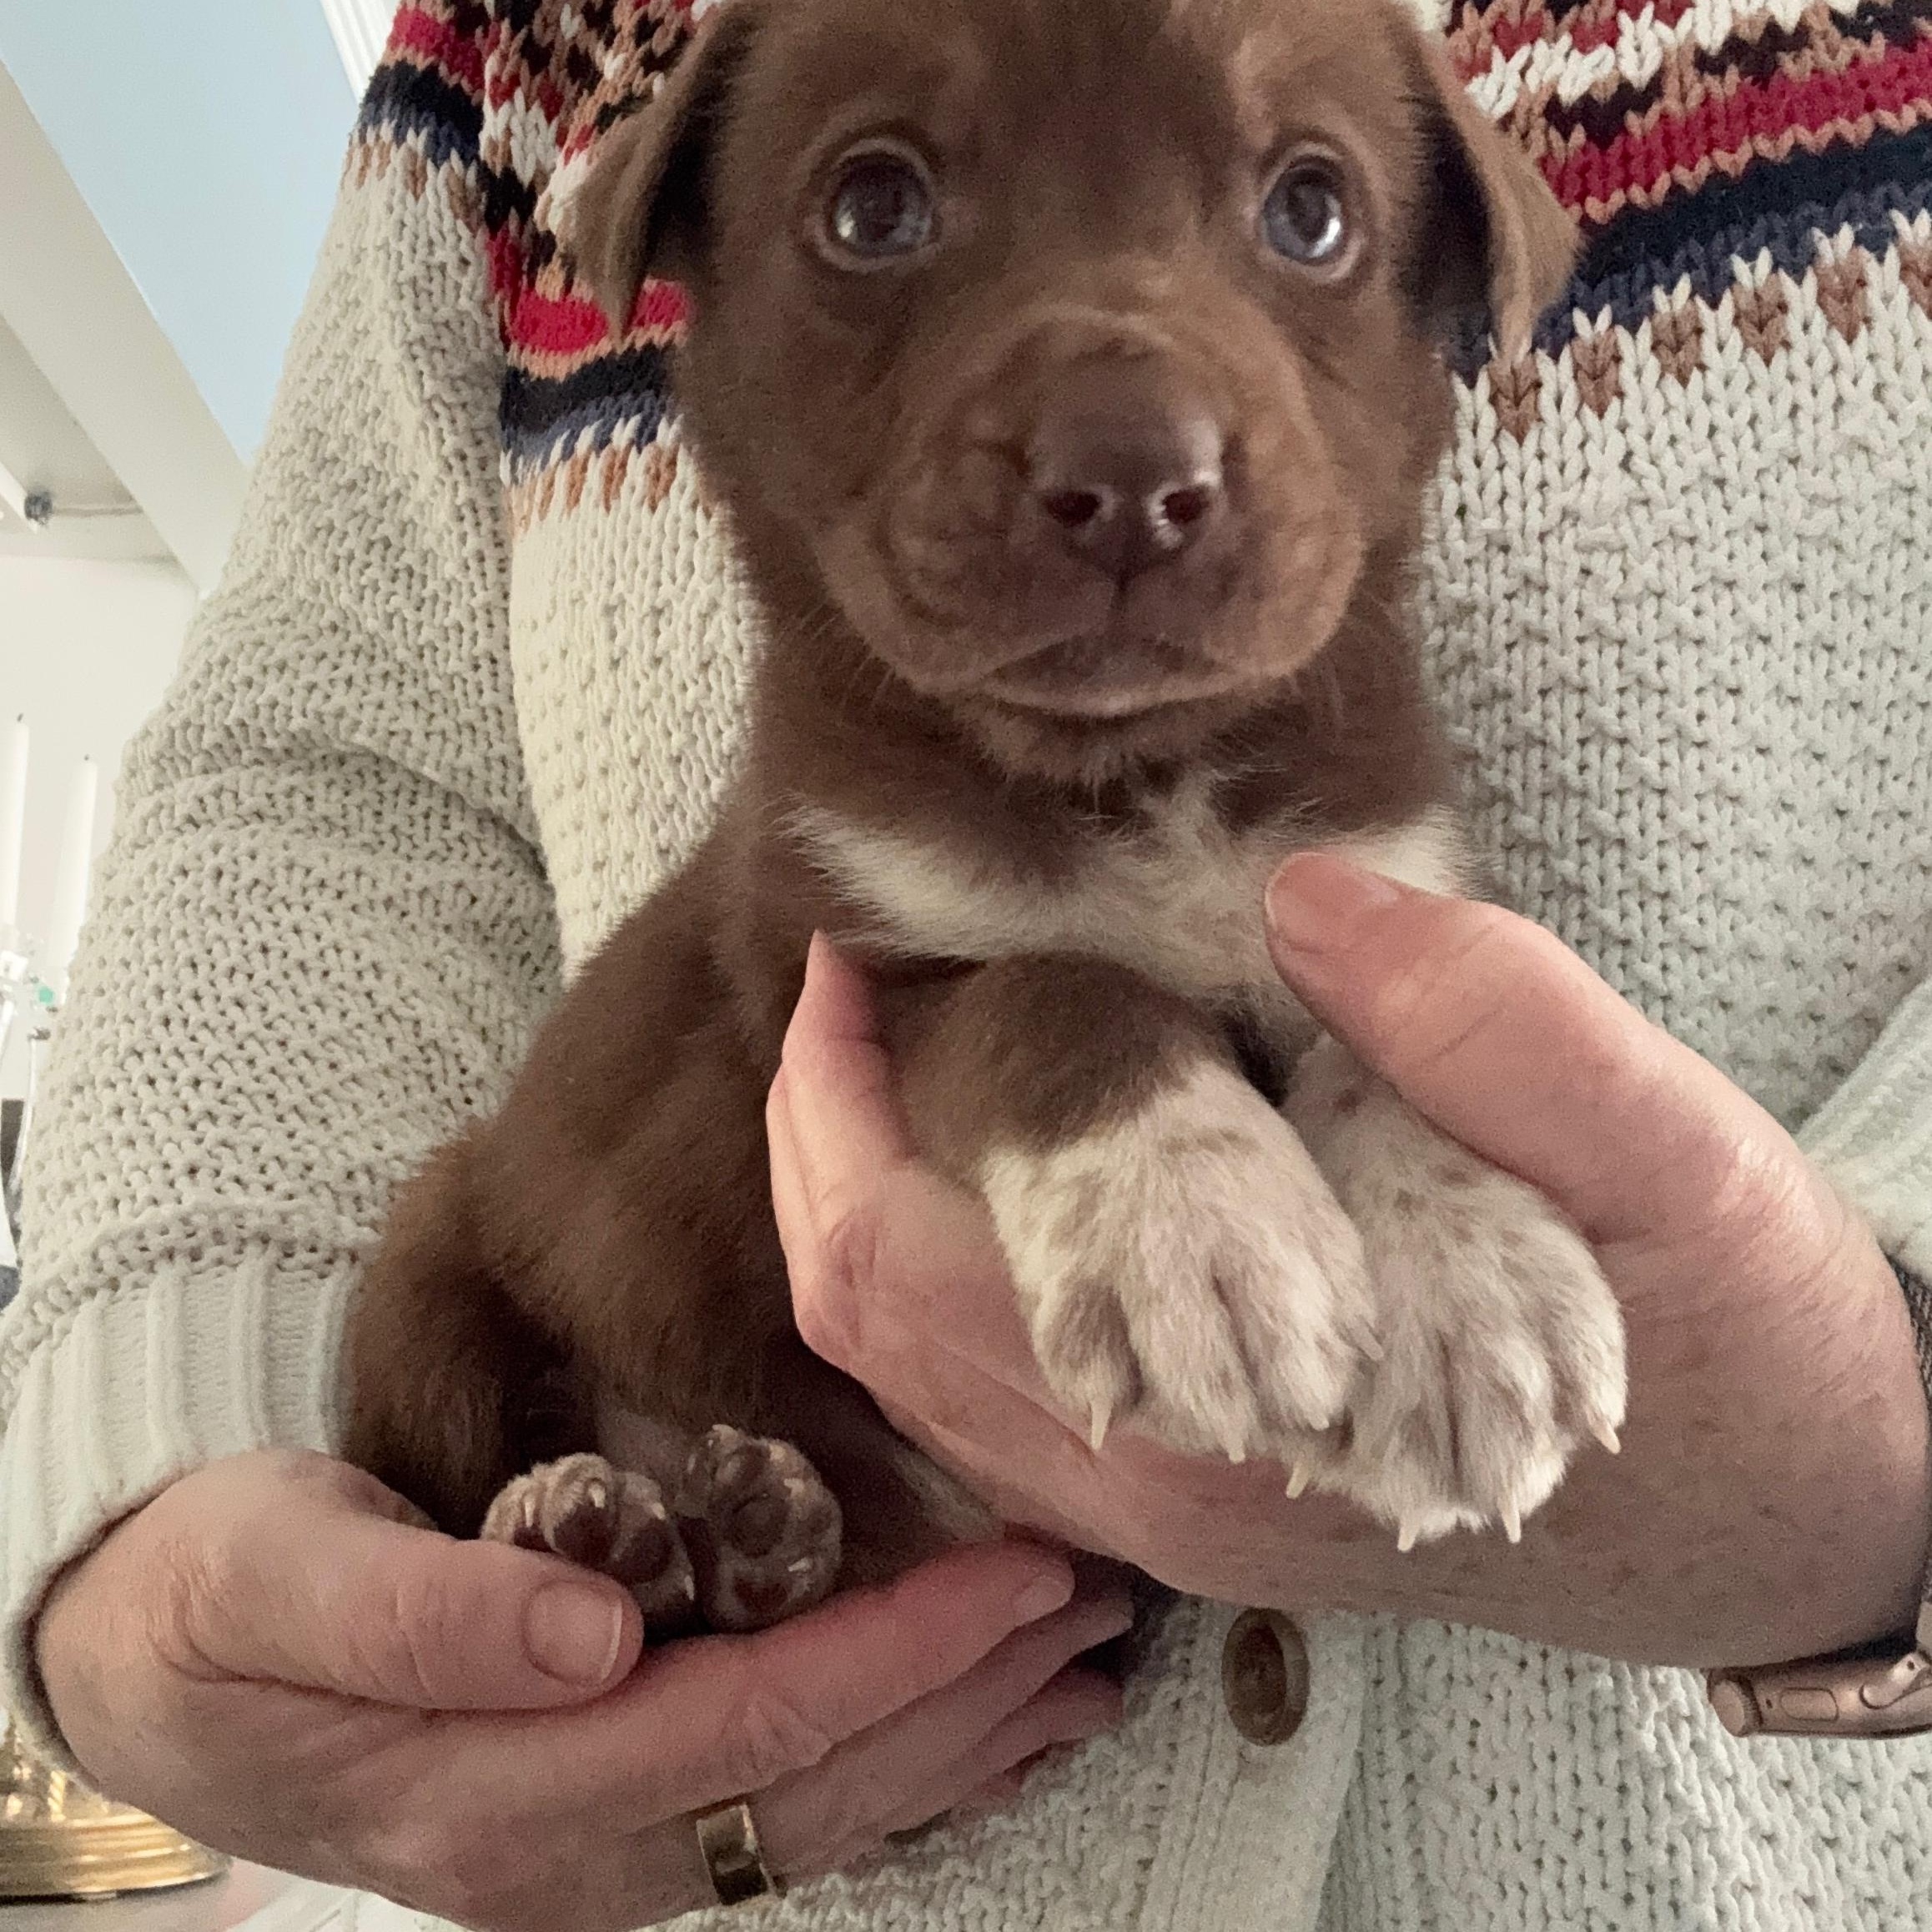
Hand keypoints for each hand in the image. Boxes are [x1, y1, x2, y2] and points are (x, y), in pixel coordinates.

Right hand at [35, 1450, 1125, 1929]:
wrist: (161, 1665)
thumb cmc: (218, 1596)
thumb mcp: (278, 1577)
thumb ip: (425, 1618)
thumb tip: (595, 1641)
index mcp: (499, 1790)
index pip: (752, 1727)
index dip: (898, 1655)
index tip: (1014, 1576)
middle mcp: (567, 1853)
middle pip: (815, 1785)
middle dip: (966, 1696)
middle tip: (1092, 1603)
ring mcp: (592, 1856)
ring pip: (816, 1818)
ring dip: (956, 1743)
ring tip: (1078, 1673)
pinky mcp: (603, 1823)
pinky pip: (778, 1814)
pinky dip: (891, 1772)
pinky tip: (968, 1736)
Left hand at [768, 861, 1931, 1667]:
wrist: (1802, 1501)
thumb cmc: (1749, 1351)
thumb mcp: (1668, 1162)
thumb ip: (1494, 1034)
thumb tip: (1304, 904)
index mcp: (1235, 1425)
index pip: (918, 1271)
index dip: (848, 1104)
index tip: (850, 956)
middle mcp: (1174, 1487)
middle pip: (881, 1322)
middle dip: (832, 1138)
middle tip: (854, 980)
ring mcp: (1183, 1500)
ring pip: (928, 1361)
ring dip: (885, 1193)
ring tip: (902, 1039)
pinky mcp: (1217, 1483)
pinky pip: (1004, 1378)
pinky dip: (960, 1255)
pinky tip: (1011, 1148)